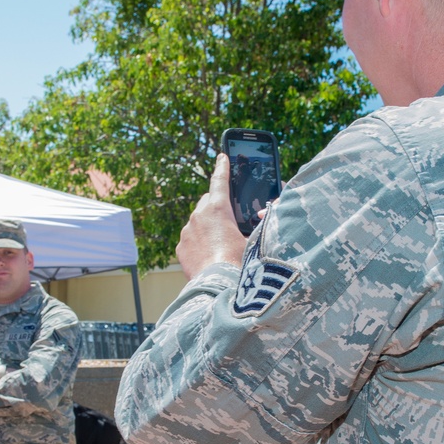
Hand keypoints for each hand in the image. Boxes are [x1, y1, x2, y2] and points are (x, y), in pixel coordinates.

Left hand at [176, 154, 249, 279]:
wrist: (219, 286)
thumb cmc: (240, 262)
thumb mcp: (256, 239)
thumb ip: (259, 223)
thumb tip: (263, 216)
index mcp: (218, 208)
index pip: (220, 181)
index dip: (222, 168)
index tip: (222, 157)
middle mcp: (198, 216)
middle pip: (208, 202)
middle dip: (217, 206)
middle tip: (229, 220)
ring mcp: (186, 232)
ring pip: (198, 221)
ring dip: (208, 226)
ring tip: (221, 244)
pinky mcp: (180, 247)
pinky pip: (190, 238)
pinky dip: (198, 242)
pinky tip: (210, 255)